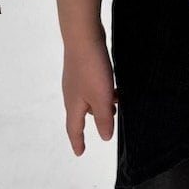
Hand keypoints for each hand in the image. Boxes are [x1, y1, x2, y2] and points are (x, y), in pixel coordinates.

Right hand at [62, 37, 116, 155]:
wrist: (83, 36)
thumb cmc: (91, 69)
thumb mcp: (101, 98)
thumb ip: (103, 118)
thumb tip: (105, 137)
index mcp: (74, 104)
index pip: (74, 129)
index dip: (78, 142)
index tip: (80, 152)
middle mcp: (72, 93)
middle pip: (81, 113)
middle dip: (93, 120)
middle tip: (107, 125)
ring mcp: (75, 79)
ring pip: (88, 98)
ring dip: (100, 104)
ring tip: (116, 102)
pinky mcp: (82, 67)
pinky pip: (91, 86)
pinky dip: (101, 90)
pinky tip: (112, 84)